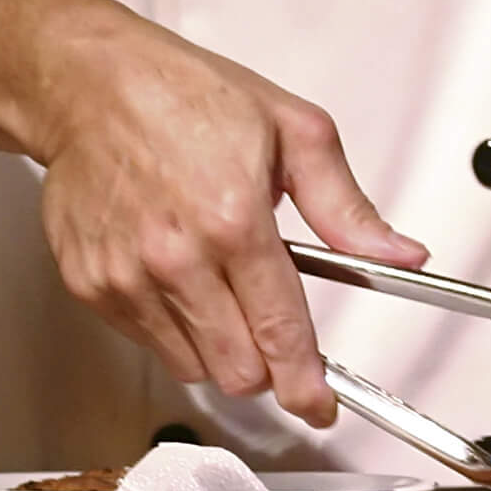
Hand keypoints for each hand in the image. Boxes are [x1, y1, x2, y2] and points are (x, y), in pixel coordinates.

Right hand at [29, 7, 426, 426]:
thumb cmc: (185, 96)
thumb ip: (346, 207)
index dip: (306, 385)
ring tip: (218, 283)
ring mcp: (126, 277)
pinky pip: (146, 342)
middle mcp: (176, 258)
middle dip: (266, 363)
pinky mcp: (90, 285)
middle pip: (237, 371)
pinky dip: (171, 325)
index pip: (280, 333)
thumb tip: (400, 255)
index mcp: (233, 221)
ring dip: (218, 345)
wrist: (90, 85)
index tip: (318, 406)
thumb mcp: (292, 131)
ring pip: (192, 366)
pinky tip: (176, 273)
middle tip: (270, 325)